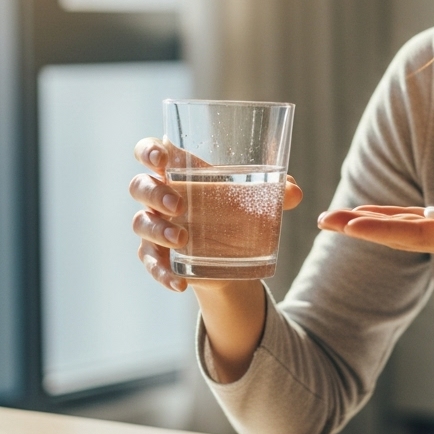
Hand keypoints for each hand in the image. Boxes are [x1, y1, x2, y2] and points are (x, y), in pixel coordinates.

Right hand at [129, 137, 303, 291]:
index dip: (149, 151)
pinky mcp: (158, 255)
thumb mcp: (256, 199)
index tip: (160, 158)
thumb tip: (294, 192)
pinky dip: (162, 273)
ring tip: (182, 240)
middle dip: (155, 193)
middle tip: (179, 206)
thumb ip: (276, 192)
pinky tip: (179, 283)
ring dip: (158, 231)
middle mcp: (160, 195)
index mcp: (180, 170)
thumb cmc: (237, 209)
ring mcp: (155, 226)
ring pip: (141, 223)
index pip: (150, 151)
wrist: (233, 253)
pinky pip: (151, 263)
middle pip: (140, 186)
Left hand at [317, 171, 433, 260]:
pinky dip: (390, 217)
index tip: (347, 225)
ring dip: (368, 223)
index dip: (379, 229)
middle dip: (359, 228)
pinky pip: (415, 221)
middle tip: (321, 220)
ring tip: (335, 218)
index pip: (413, 234)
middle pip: (398, 235)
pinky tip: (370, 214)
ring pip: (402, 228)